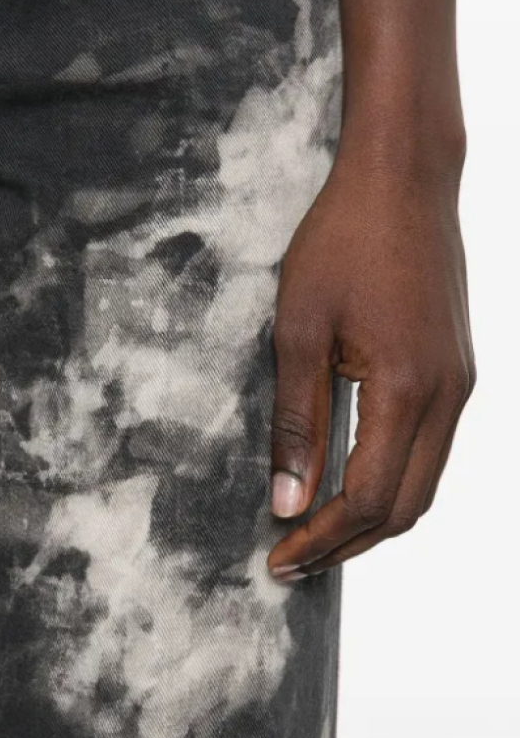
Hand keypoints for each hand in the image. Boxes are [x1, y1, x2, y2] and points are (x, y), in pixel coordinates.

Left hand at [267, 140, 473, 578]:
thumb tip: (288, 502)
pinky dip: (392, 478)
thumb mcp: (298, 328)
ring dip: (372, 516)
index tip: (277, 560)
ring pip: (425, 482)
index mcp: (409, 391)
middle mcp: (449, 397)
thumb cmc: (343, 240)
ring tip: (314, 530)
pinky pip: (431, 447)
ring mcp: (461, 383)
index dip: (323, 539)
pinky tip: (349, 477)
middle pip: (407, 507)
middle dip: (348, 542)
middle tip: (290, 560)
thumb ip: (295, 420)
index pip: (370, 500)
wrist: (403, 177)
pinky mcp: (457, 368)